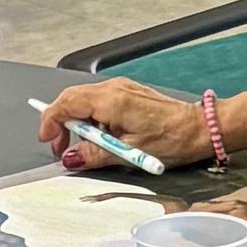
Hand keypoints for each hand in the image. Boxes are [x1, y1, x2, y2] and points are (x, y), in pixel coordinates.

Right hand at [39, 77, 208, 170]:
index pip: (67, 103)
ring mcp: (122, 89)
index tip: (47, 140)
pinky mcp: (128, 94)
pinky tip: (99, 136)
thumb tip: (71, 157)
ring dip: (76, 121)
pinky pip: (99, 102)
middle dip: (60, 122)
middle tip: (60, 147)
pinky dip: (91, 117)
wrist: (199, 129)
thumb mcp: (130, 153)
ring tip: (81, 146)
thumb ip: (95, 154)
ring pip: (84, 100)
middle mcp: (114, 89)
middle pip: (71, 98)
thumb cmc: (173, 139)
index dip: (51, 121)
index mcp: (111, 100)